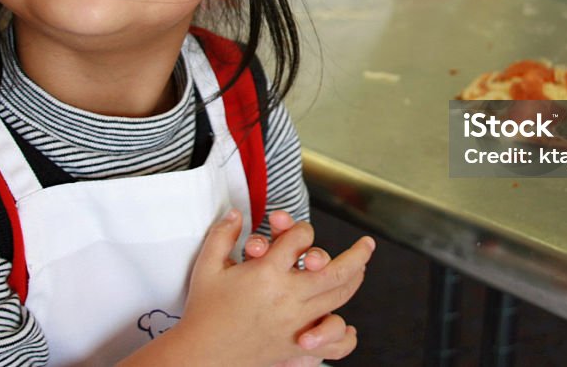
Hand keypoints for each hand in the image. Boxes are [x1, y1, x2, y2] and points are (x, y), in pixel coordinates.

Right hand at [185, 209, 372, 365]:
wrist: (200, 355)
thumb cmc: (203, 311)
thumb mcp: (207, 267)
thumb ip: (222, 235)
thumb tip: (234, 213)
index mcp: (267, 273)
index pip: (300, 238)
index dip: (301, 228)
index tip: (295, 231)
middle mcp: (287, 296)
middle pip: (335, 269)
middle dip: (356, 254)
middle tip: (366, 244)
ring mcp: (295, 323)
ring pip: (338, 297)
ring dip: (355, 280)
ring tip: (361, 269)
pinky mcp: (295, 346)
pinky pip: (332, 345)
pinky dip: (345, 336)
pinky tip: (348, 326)